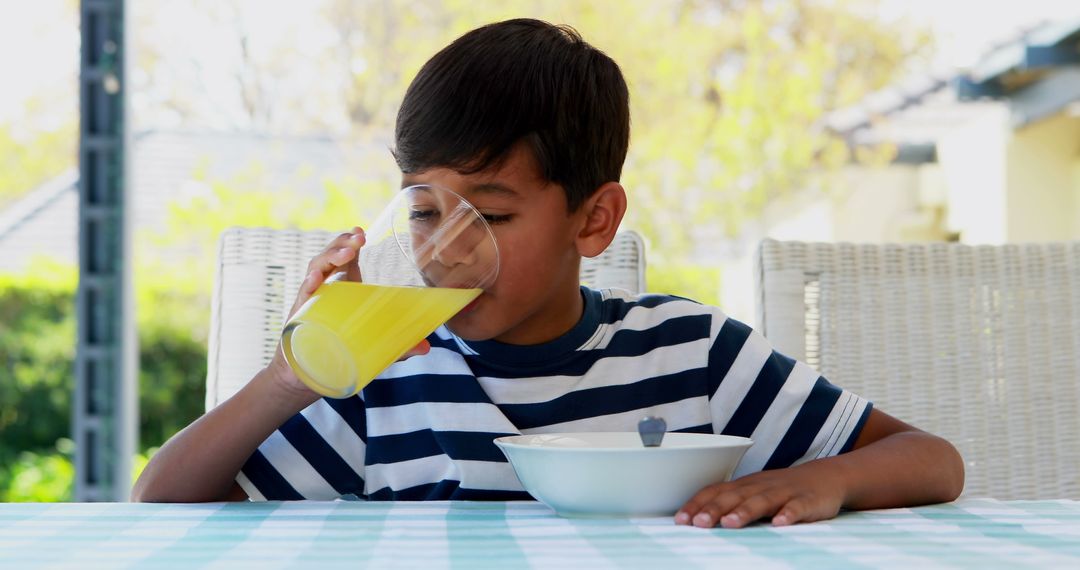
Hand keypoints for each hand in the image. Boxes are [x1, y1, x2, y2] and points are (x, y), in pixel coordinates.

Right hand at [266, 227, 430, 396]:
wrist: (306, 372)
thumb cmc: (339, 351)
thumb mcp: (374, 345)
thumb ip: (399, 346)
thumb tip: (427, 347)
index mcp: (344, 287)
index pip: (347, 257)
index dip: (352, 241)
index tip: (361, 231)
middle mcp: (327, 286)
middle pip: (333, 254)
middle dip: (344, 242)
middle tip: (359, 238)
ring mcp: (313, 296)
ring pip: (318, 266)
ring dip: (331, 255)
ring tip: (347, 252)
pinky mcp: (301, 311)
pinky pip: (303, 291)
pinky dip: (309, 282)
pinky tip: (315, 280)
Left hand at [675, 461, 846, 528]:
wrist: (825, 477)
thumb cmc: (781, 490)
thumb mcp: (753, 494)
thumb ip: (730, 505)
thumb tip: (697, 521)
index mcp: (744, 486)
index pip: (715, 492)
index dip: (697, 504)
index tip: (681, 520)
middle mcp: (760, 486)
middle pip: (734, 496)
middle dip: (715, 509)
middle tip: (698, 523)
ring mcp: (784, 492)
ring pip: (762, 500)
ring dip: (745, 511)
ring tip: (730, 523)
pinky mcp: (807, 501)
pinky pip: (797, 507)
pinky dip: (789, 514)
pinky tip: (780, 523)